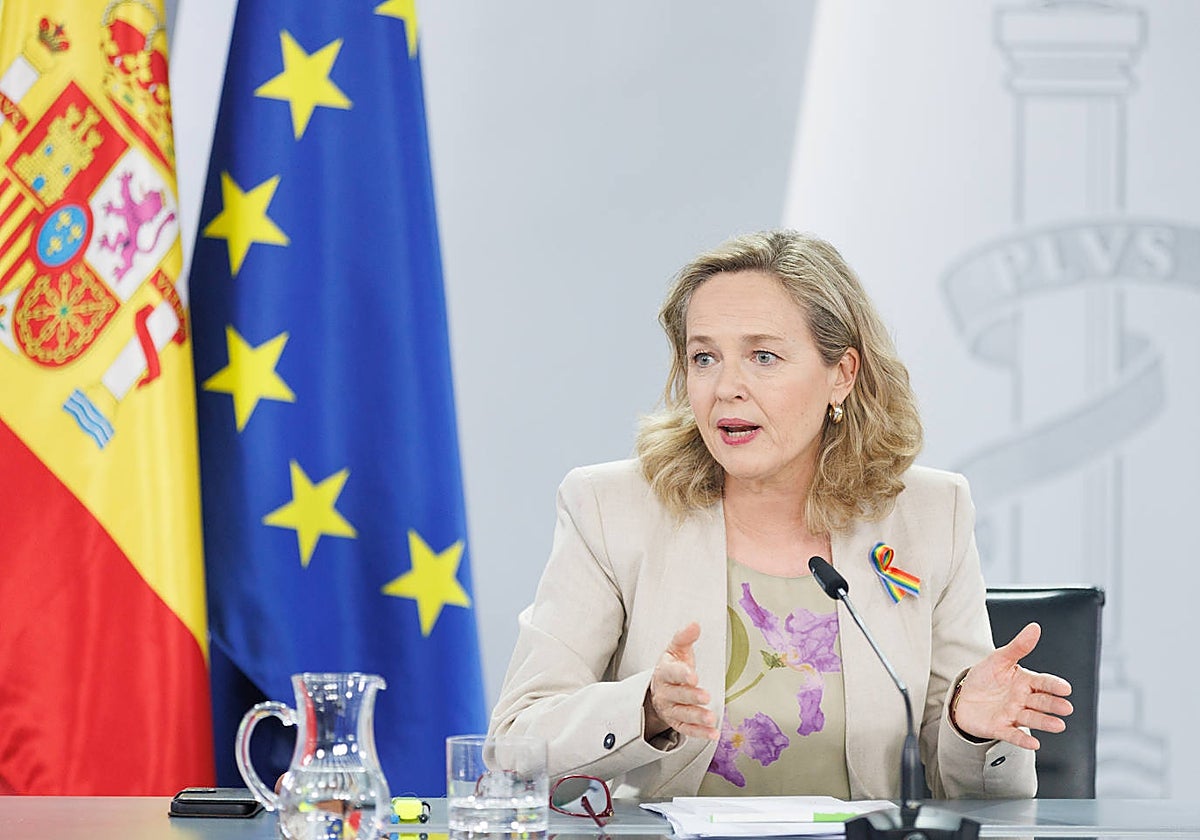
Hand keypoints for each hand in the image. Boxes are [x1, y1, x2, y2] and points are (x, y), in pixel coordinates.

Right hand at [644, 622, 718, 740]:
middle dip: (691, 696)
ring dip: (697, 717)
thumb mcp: (675, 650)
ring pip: (682, 714)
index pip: (671, 673)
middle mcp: (664, 692)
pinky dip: (700, 733)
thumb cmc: (671, 667)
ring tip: (711, 718)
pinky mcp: (676, 723)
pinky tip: (713, 733)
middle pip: (677, 695)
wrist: (657, 688)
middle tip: (705, 696)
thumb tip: (695, 624)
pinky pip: (687, 730)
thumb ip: (684, 638)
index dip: (682, 674)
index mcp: (664, 672)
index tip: (693, 676)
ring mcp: (670, 709)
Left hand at [950, 622, 1073, 749]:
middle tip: (1066, 708)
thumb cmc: (985, 677)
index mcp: (1025, 681)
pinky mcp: (1000, 727)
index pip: (1043, 683)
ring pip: (1031, 719)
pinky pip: (1012, 734)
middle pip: (1041, 702)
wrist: (963, 697)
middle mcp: (1023, 700)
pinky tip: (1034, 744)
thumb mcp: (999, 659)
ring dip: (1044, 722)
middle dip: (1053, 705)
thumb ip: (1018, 646)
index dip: (1054, 686)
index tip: (1066, 688)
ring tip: (1058, 725)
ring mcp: (1012, 714)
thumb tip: (1034, 628)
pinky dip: (1023, 739)